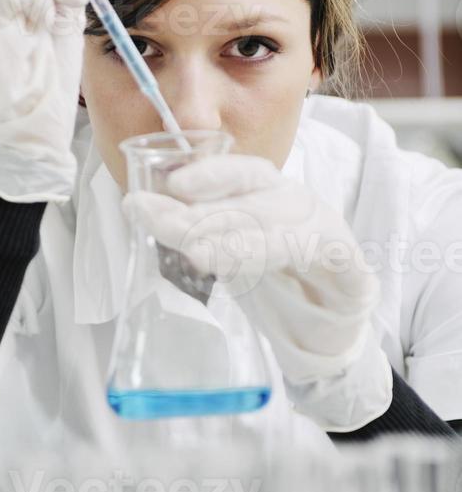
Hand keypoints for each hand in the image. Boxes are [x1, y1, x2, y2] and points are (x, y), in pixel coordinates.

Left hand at [122, 153, 392, 431]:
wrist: (338, 317)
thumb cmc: (281, 275)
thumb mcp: (235, 247)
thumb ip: (196, 231)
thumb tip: (140, 210)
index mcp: (272, 194)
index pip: (241, 174)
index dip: (210, 175)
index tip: (172, 185)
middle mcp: (299, 206)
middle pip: (251, 204)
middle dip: (200, 213)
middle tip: (154, 219)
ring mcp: (327, 234)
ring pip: (281, 232)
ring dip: (236, 242)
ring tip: (195, 253)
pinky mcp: (351, 271)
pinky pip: (325, 259)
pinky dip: (293, 257)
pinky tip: (250, 265)